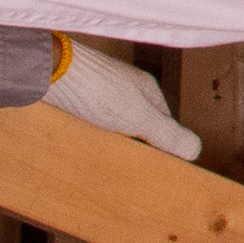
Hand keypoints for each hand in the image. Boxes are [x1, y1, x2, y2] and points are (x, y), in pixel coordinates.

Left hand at [42, 39, 201, 159]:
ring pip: (112, 125)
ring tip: (106, 164)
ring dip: (111, 143)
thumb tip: (196, 150)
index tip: (160, 170)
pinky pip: (89, 123)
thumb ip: (167, 134)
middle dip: (137, 146)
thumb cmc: (94, 89)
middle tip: (132, 171)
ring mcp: (99, 94)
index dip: (164, 147)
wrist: (47, 71)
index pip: (164, 123)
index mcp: (144, 90)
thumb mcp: (138, 116)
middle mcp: (124, 90)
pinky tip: (84, 148)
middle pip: (138, 124)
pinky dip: (90, 137)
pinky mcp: (75, 100)